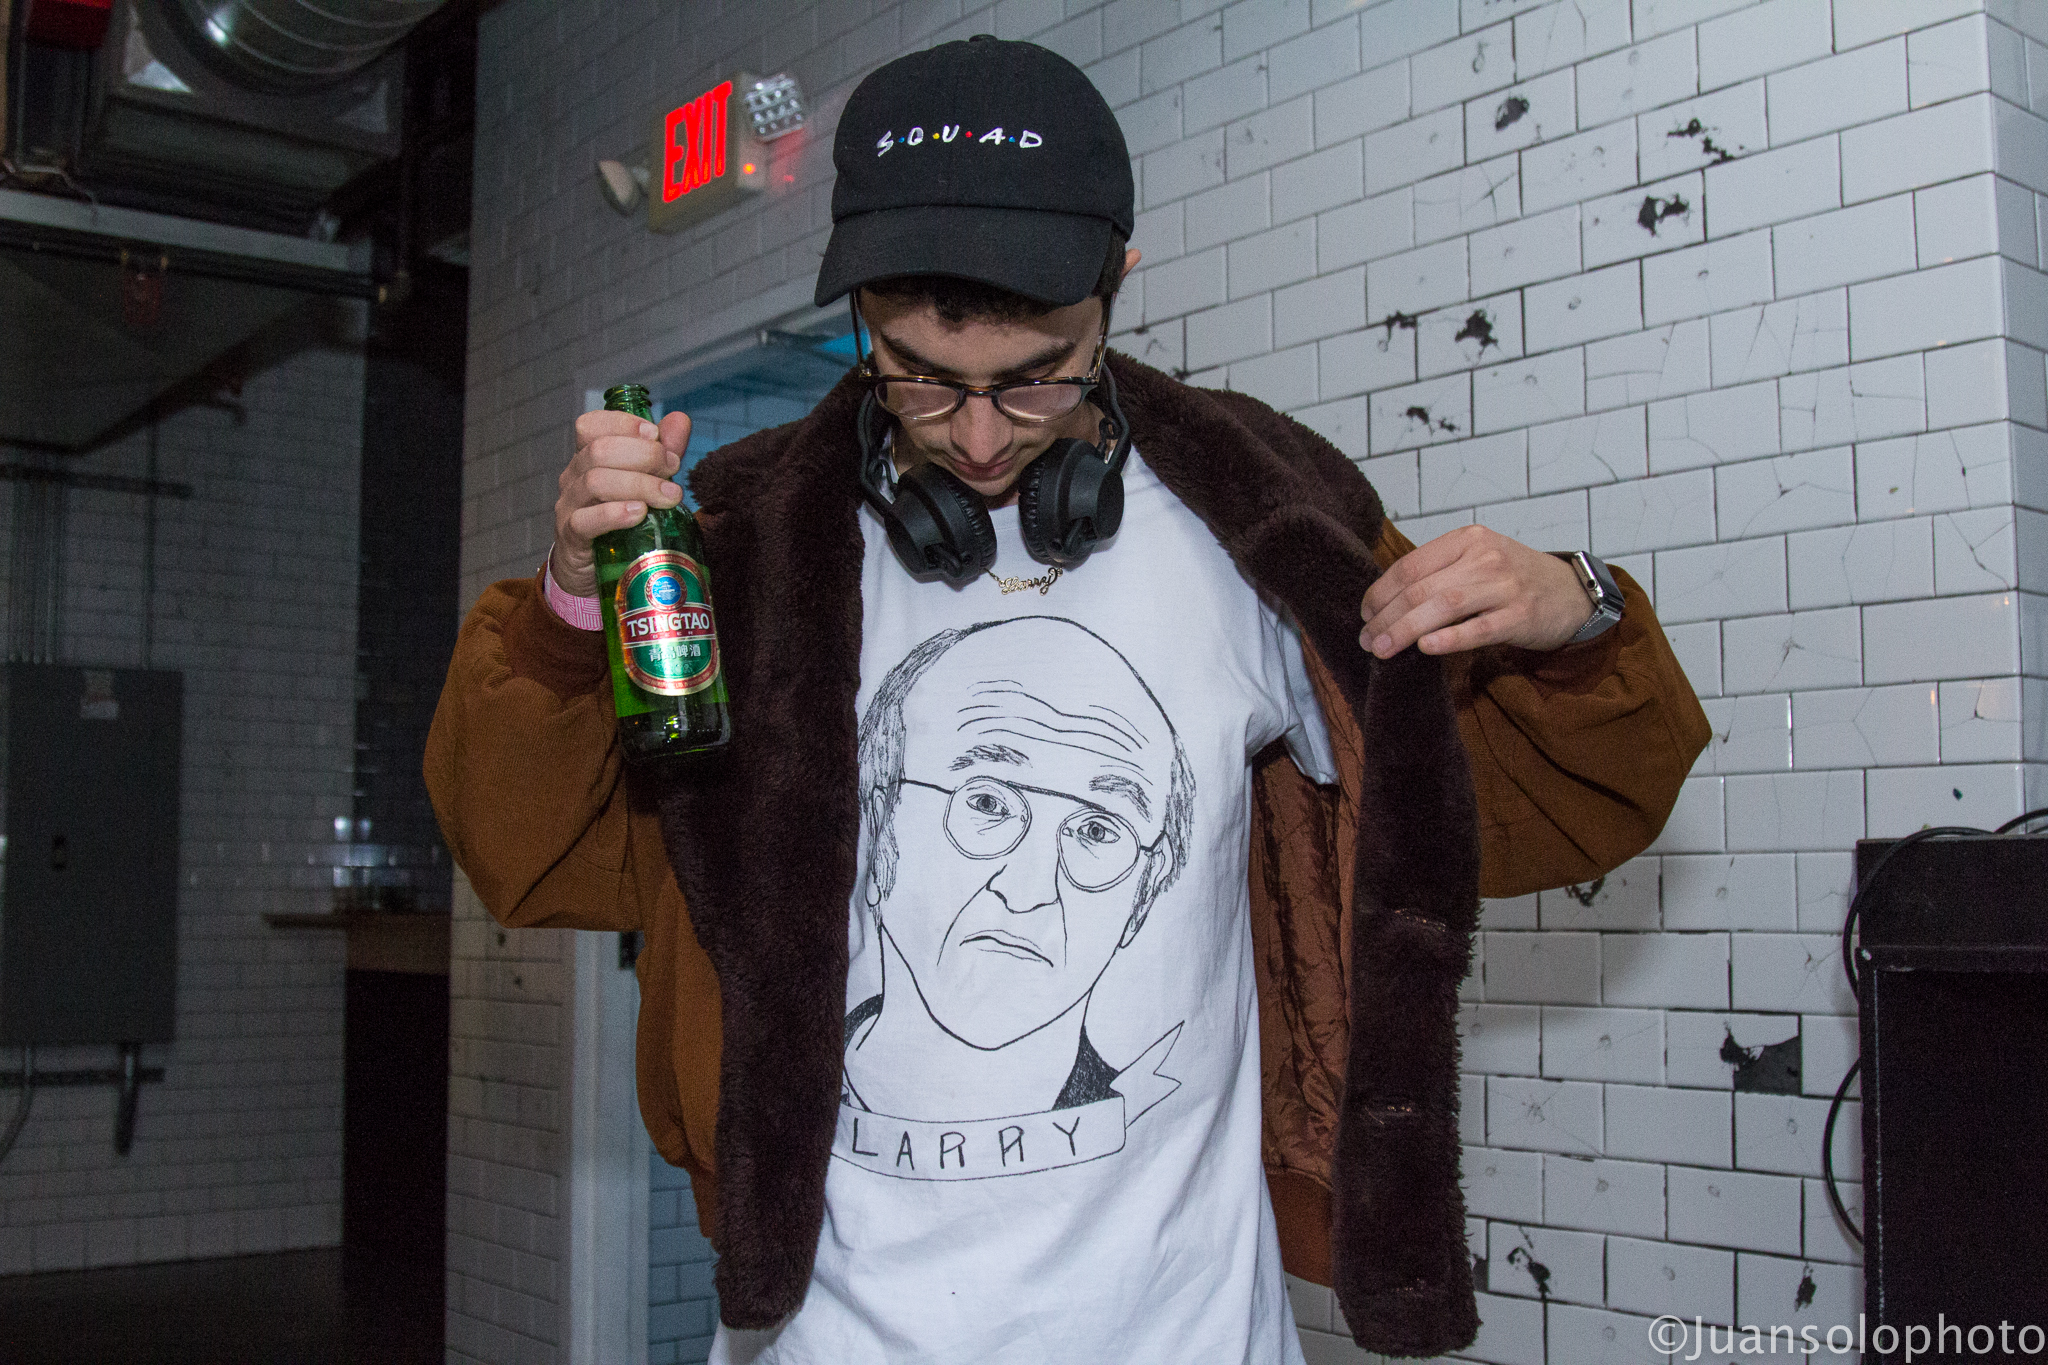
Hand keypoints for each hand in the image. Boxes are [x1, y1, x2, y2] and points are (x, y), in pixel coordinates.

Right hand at [551, 409, 692, 597]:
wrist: (594, 569)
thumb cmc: (621, 520)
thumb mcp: (644, 482)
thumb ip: (660, 451)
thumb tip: (680, 420)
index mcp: (587, 457)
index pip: (590, 425)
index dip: (622, 423)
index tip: (655, 434)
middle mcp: (573, 477)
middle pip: (599, 451)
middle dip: (643, 455)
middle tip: (673, 468)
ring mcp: (569, 506)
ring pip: (595, 482)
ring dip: (639, 485)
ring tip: (669, 496)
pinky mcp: (571, 538)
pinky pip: (585, 520)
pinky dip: (614, 514)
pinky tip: (639, 514)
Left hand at [1360, 524, 1593, 657]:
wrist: (1572, 592)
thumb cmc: (1514, 578)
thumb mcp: (1478, 559)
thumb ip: (1440, 571)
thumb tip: (1387, 601)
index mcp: (1467, 540)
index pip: (1411, 565)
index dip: (1381, 591)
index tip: (1365, 613)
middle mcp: (1485, 558)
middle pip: (1421, 588)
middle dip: (1386, 616)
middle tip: (1366, 639)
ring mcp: (1505, 587)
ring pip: (1443, 607)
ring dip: (1405, 630)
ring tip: (1382, 650)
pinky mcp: (1520, 616)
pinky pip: (1478, 629)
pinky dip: (1449, 639)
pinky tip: (1425, 648)